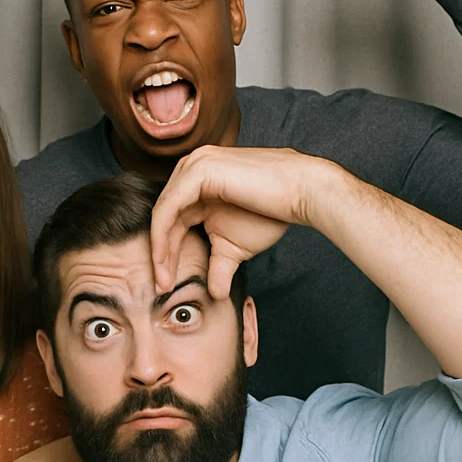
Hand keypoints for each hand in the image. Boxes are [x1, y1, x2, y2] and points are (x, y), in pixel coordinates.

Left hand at [150, 146, 335, 296]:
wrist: (301, 193)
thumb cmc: (272, 213)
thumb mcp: (234, 246)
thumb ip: (218, 266)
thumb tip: (215, 295)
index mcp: (196, 184)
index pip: (171, 221)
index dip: (166, 255)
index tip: (165, 284)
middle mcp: (190, 170)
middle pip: (164, 217)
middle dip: (160, 255)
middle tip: (161, 286)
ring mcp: (193, 166)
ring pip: (162, 213)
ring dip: (159, 248)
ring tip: (164, 278)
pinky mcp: (198, 170)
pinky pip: (169, 206)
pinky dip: (163, 234)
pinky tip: (166, 258)